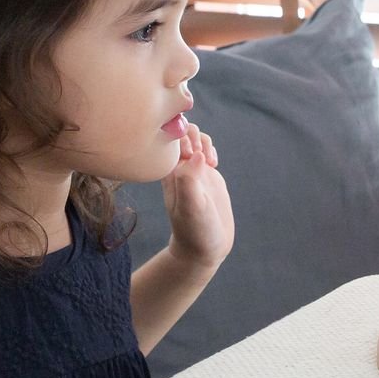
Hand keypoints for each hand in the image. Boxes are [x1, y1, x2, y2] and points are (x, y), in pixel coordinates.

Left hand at [161, 122, 233, 273]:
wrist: (206, 246)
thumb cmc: (195, 230)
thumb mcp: (192, 208)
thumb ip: (190, 181)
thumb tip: (195, 154)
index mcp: (166, 172)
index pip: (164, 139)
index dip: (180, 137)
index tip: (192, 154)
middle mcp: (175, 167)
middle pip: (178, 131)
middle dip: (193, 136)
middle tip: (202, 158)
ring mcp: (190, 167)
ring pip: (192, 136)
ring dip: (203, 141)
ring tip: (210, 161)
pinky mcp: (204, 171)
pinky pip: (203, 147)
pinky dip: (210, 147)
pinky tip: (214, 163)